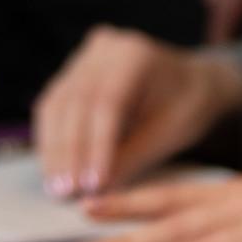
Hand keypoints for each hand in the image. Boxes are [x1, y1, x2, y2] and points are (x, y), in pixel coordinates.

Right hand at [33, 27, 241, 196]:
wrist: (189, 83)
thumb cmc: (186, 108)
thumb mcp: (168, 135)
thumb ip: (132, 159)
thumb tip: (96, 192)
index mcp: (135, 55)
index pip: (106, 103)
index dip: (95, 146)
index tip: (90, 185)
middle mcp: (104, 49)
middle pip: (75, 102)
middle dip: (69, 152)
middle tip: (65, 193)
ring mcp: (84, 57)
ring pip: (57, 104)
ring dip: (53, 149)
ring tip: (56, 188)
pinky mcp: (73, 71)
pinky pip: (54, 105)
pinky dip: (52, 139)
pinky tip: (53, 168)